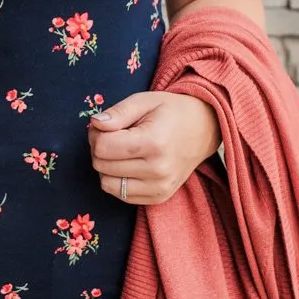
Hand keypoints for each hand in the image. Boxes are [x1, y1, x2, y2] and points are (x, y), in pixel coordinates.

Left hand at [88, 91, 220, 205]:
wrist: (203, 128)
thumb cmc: (171, 111)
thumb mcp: (144, 101)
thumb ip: (118, 113)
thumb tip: (95, 124)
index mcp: (154, 143)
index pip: (103, 147)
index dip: (96, 134)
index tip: (106, 126)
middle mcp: (157, 170)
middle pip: (102, 166)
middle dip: (99, 149)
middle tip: (112, 135)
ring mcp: (160, 188)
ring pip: (107, 184)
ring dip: (106, 167)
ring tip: (119, 151)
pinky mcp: (159, 198)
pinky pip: (121, 195)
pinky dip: (117, 180)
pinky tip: (128, 165)